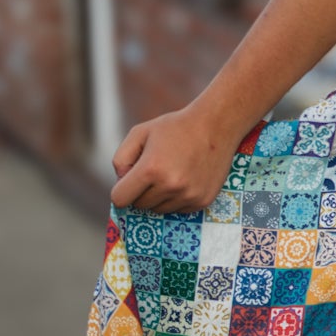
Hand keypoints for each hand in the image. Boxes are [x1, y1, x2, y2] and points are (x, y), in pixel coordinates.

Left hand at [110, 102, 245, 212]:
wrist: (216, 125)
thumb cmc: (175, 128)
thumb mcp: (140, 132)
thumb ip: (121, 159)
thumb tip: (121, 183)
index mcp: (150, 169)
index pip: (120, 199)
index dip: (121, 190)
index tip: (128, 182)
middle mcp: (170, 186)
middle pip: (140, 205)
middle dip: (141, 192)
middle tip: (153, 172)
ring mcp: (188, 195)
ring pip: (159, 210)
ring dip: (159, 196)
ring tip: (171, 173)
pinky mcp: (203, 201)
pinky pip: (178, 210)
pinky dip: (177, 198)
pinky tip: (185, 178)